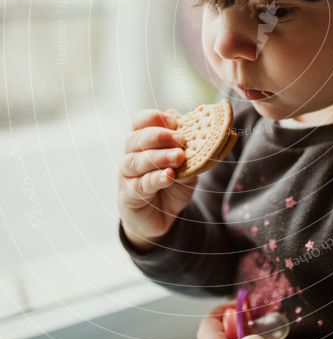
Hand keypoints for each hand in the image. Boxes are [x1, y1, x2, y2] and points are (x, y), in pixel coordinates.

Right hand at [117, 109, 198, 250]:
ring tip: (179, 157)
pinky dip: (156, 178)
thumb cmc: (172, 187)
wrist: (162, 219)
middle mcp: (130, 156)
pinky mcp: (129, 195)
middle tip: (180, 139)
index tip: (173, 121)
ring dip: (159, 156)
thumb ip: (188, 153)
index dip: (153, 118)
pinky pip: (141, 184)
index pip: (139, 122)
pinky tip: (169, 176)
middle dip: (159, 136)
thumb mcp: (186, 167)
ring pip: (137, 161)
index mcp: (142, 143)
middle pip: (136, 139)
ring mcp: (127, 176)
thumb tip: (198, 134)